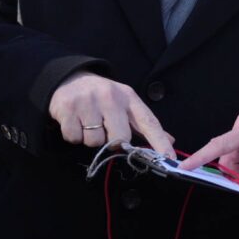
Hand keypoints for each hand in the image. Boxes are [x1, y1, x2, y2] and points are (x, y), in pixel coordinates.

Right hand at [48, 71, 174, 157]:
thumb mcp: (126, 104)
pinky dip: (74, 136)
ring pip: (95, 141)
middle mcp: (111, 97)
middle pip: (120, 138)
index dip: (159, 142)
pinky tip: (75, 122)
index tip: (169, 158)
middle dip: (113, 141)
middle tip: (105, 129)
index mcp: (129, 97)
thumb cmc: (103, 97)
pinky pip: (74, 138)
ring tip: (88, 122)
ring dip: (91, 138)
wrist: (70, 79)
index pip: (148, 122)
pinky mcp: (68, 107)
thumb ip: (145, 124)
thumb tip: (170, 141)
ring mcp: (88, 101)